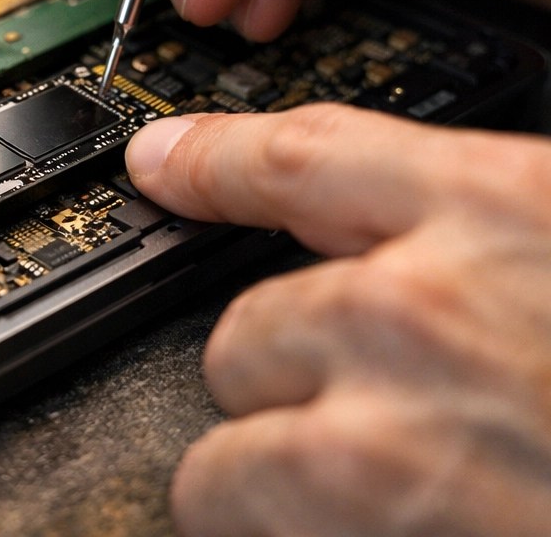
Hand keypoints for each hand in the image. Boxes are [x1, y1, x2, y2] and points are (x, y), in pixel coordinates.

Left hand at [125, 106, 550, 535]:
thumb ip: (477, 238)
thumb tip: (401, 239)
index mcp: (493, 212)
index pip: (303, 153)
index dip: (213, 159)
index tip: (158, 162)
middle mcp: (417, 312)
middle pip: (244, 322)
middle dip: (287, 372)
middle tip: (370, 406)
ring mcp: (384, 437)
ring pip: (228, 444)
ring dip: (274, 471)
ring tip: (370, 491)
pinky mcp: (366, 531)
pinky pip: (249, 524)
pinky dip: (289, 535)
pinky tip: (377, 531)